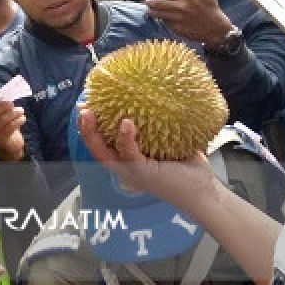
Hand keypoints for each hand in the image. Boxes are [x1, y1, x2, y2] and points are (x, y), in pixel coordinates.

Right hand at [0, 102, 25, 160]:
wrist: (7, 143)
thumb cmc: (1, 122)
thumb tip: (6, 94)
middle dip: (0, 107)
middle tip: (11, 103)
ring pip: (1, 121)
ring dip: (13, 113)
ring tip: (21, 110)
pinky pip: (10, 128)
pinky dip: (18, 121)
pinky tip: (22, 118)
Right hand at [76, 108, 217, 214]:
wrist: (202, 190)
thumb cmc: (187, 167)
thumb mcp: (169, 140)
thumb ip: (160, 123)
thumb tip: (159, 94)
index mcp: (128, 159)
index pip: (104, 143)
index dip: (92, 126)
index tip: (87, 106)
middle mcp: (125, 166)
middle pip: (96, 149)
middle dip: (85, 129)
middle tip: (82, 109)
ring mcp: (131, 171)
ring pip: (104, 154)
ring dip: (93, 134)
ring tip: (89, 114)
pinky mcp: (142, 173)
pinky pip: (129, 154)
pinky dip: (125, 138)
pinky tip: (125, 124)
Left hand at [145, 0, 233, 47]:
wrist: (215, 28)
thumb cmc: (211, 7)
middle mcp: (182, 7)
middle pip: (160, 3)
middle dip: (150, 1)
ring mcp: (178, 18)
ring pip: (160, 14)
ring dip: (152, 11)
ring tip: (147, 9)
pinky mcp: (177, 28)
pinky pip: (165, 23)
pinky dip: (160, 20)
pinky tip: (157, 17)